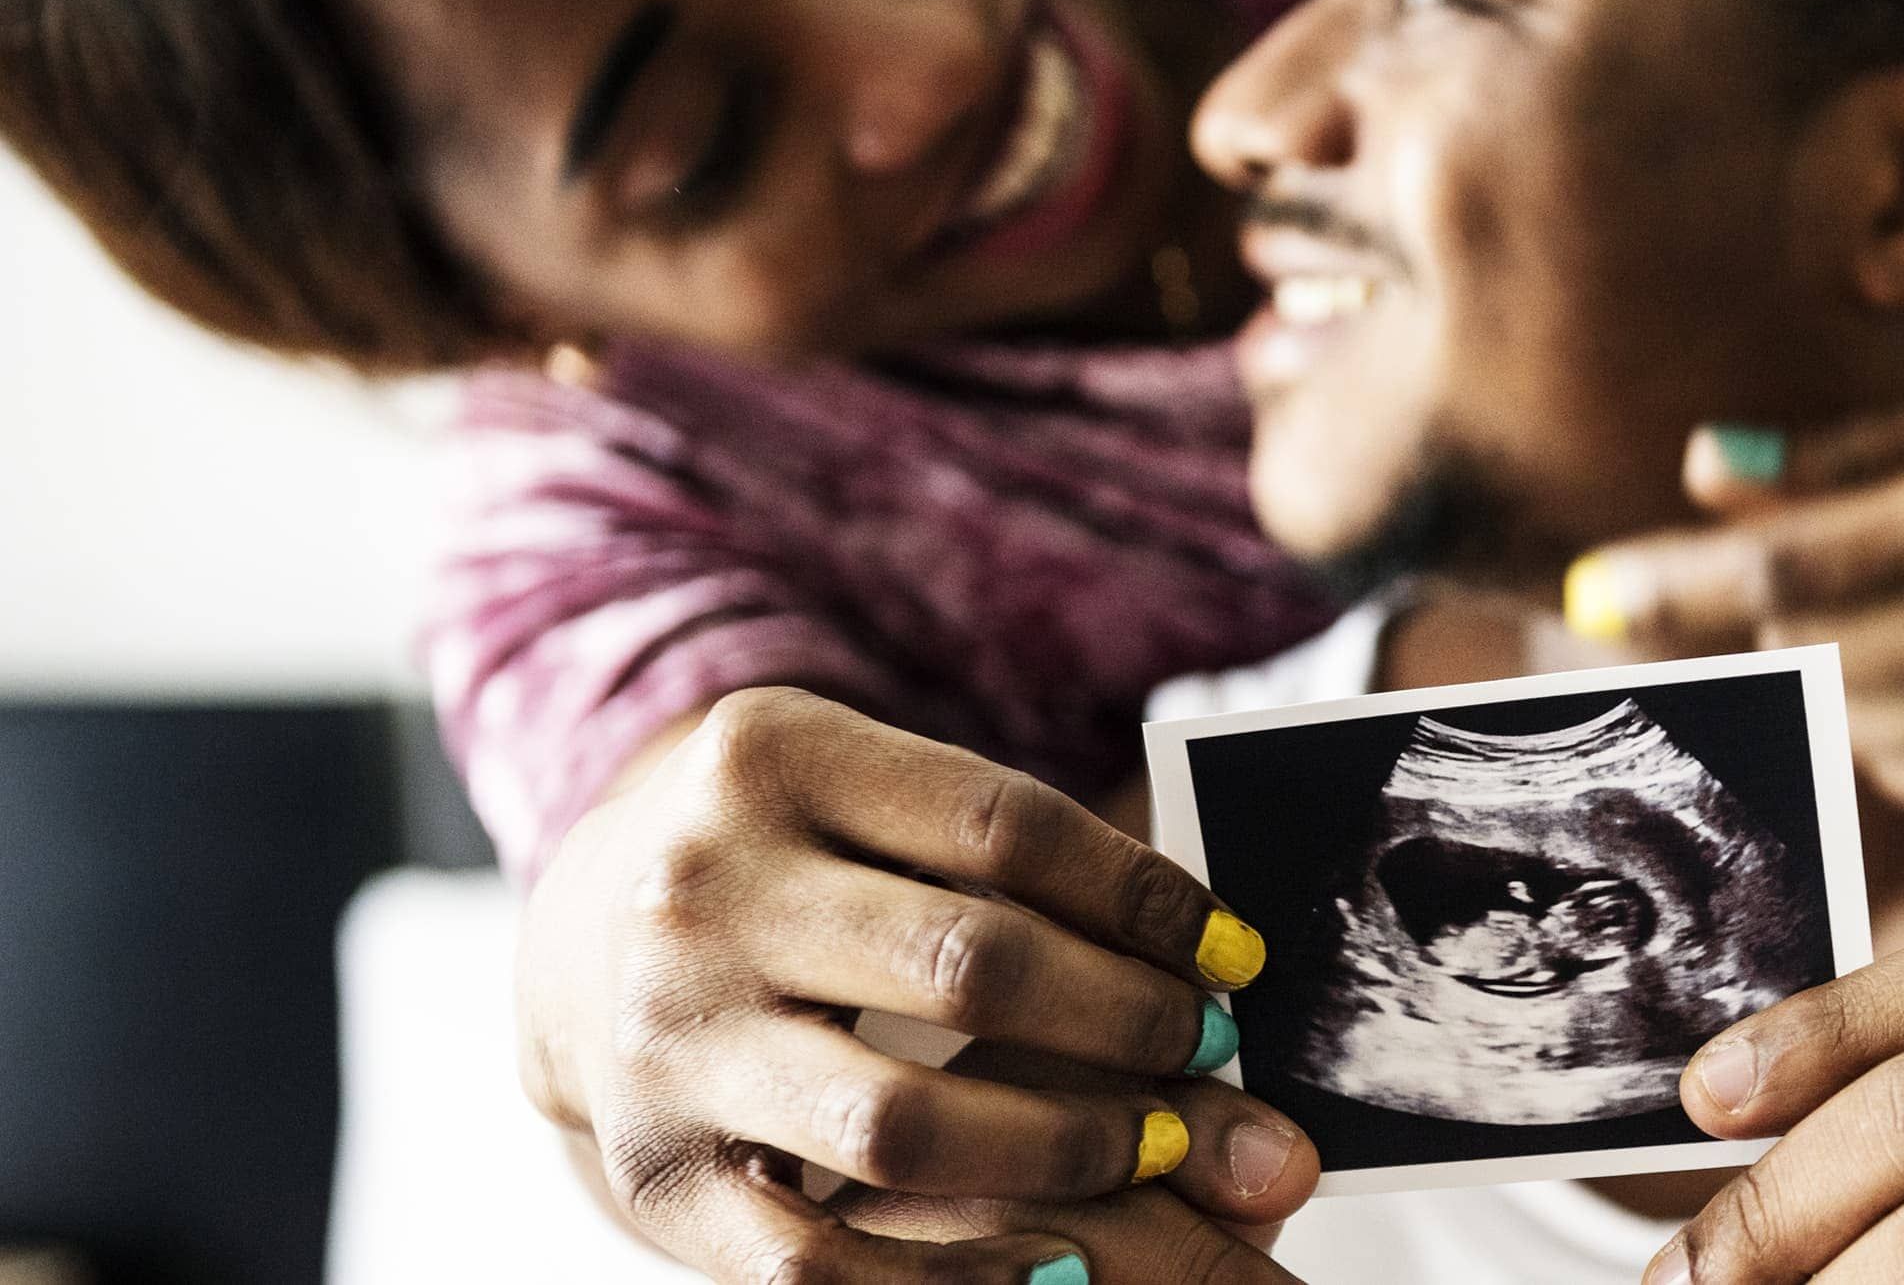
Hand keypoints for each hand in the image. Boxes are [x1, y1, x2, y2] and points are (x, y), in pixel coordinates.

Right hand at [515, 687, 1317, 1282]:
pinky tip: (1061, 1264)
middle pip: (971, 965)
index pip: (1004, 828)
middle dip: (1125, 1022)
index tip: (1235, 955)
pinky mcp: (659, 1174)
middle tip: (1206, 1050)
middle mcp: (704, 894)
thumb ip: (1014, 856)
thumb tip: (1221, 960)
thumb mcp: (868, 792)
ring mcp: (673, 1040)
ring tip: (1157, 1145)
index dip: (1143, 900)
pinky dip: (956, 1282)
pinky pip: (818, 1262)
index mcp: (774, 760)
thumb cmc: (783, 856)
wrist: (580, 932)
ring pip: (905, 1122)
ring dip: (1066, 1145)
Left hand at [1562, 388, 1903, 833]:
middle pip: (1801, 654)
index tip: (1586, 591)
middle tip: (1710, 598)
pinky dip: (1902, 723)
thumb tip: (1699, 467)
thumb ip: (1836, 462)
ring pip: (1847, 720)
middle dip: (1740, 627)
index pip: (1782, 571)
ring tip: (1887, 614)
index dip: (1670, 587)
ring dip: (1830, 672)